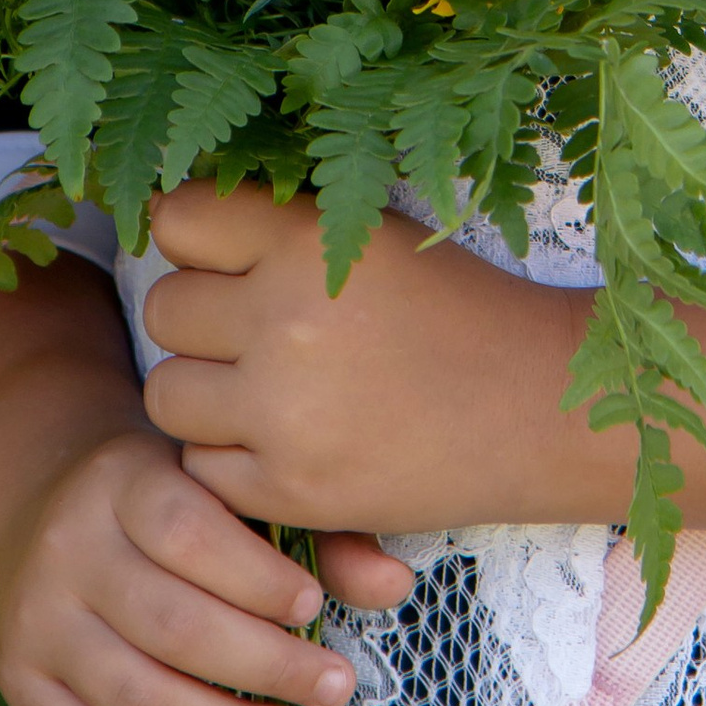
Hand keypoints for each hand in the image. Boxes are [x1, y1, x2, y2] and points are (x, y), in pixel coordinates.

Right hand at [0, 420, 385, 705]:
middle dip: (264, 667)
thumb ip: (316, 531)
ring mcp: (34, 623)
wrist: (56, 505)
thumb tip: (393, 587)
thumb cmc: (178, 501)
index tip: (314, 609)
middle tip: (336, 690)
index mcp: (121, 481)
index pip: (186, 532)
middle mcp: (66, 550)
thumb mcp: (234, 489)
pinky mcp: (21, 685)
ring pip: (134, 695)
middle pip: (168, 623)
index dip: (254, 578)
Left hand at [141, 182, 614, 534]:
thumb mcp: (373, 236)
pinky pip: (200, 467)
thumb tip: (168, 217)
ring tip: (273, 392)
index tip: (232, 261)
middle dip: (203, 323)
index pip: (178, 219)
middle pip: (165, 310)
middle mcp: (286, 318)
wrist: (540, 408)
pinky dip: (234, 459)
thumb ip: (278, 227)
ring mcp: (283, 410)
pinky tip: (293, 442)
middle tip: (264, 335)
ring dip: (206, 395)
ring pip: (168, 394)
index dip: (201, 242)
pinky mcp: (290, 488)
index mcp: (309, 239)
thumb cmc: (457, 309)